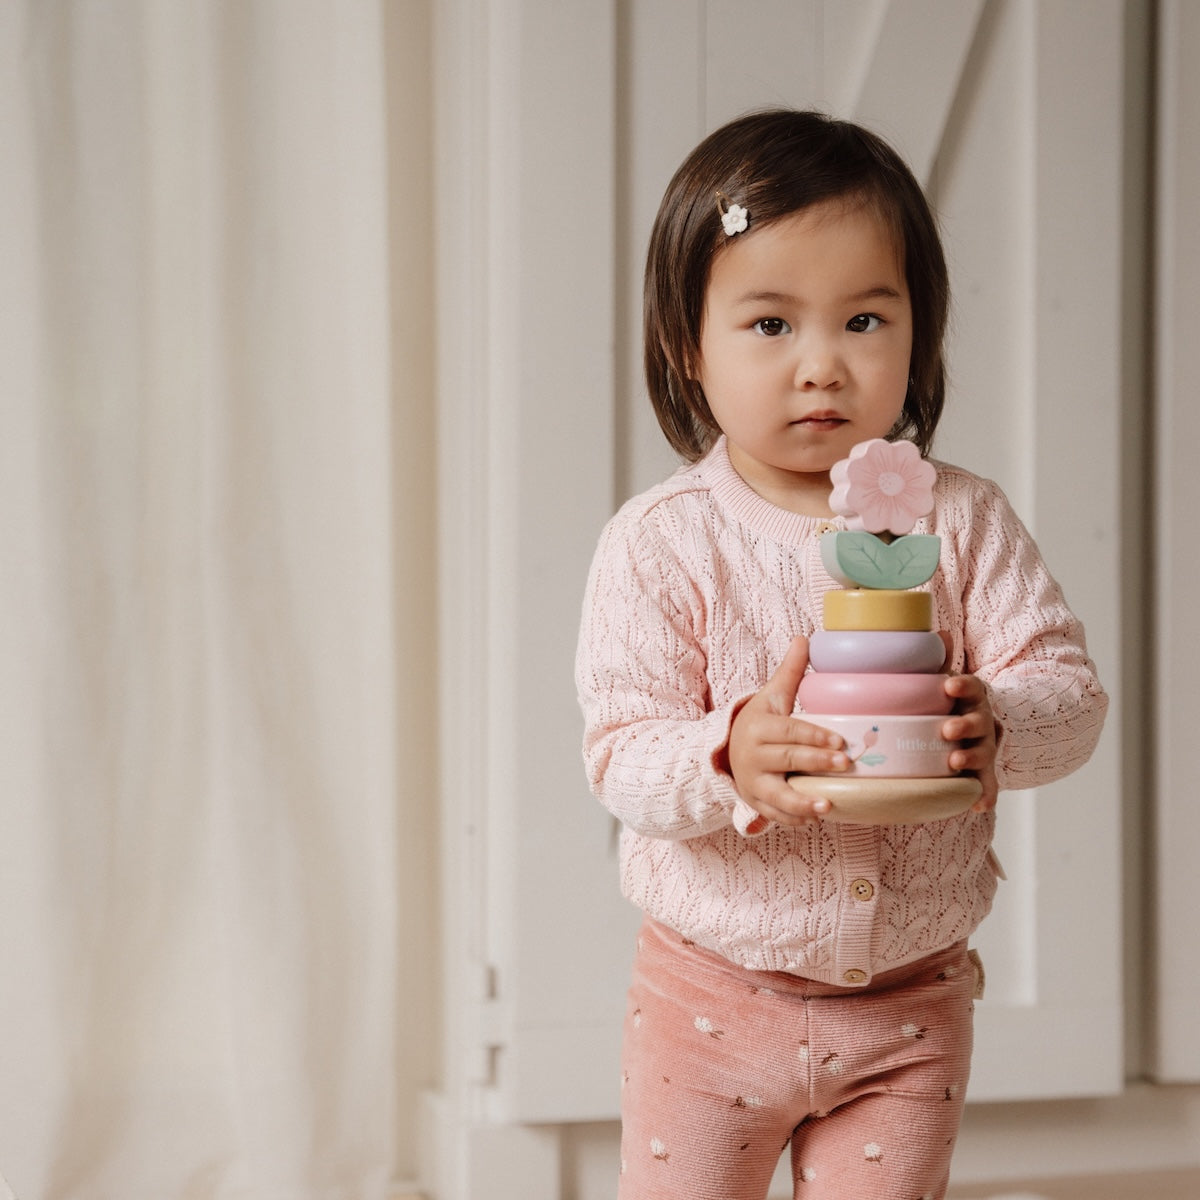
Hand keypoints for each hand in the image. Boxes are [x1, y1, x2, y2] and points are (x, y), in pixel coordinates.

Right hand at [727, 636, 848, 826]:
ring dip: (802, 802)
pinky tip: (815, 818)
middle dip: (816, 762)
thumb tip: (805, 637)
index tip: (840, 741)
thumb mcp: (771, 696)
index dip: (814, 736)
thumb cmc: (759, 722)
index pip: (789, 730)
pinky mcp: (755, 801)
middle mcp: (752, 754)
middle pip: (786, 758)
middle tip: (845, 763)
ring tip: (828, 806)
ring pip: (777, 793)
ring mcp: (752, 781)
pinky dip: (793, 818)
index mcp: (759, 726)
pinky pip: (773, 813)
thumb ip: (790, 671)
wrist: (726, 751)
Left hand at [940, 672, 999, 811]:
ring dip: (971, 758)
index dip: (963, 685)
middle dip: (965, 726)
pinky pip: (986, 785)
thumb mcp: (944, 682)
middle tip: (947, 729)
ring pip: (984, 753)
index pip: (973, 687)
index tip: (948, 685)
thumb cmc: (947, 703)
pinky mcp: (981, 772)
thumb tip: (942, 634)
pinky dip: (985, 795)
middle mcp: (981, 722)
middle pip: (980, 723)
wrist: (972, 726)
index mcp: (971, 698)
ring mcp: (983, 748)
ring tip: (954, 762)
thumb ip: (939, 661)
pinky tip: (978, 804)